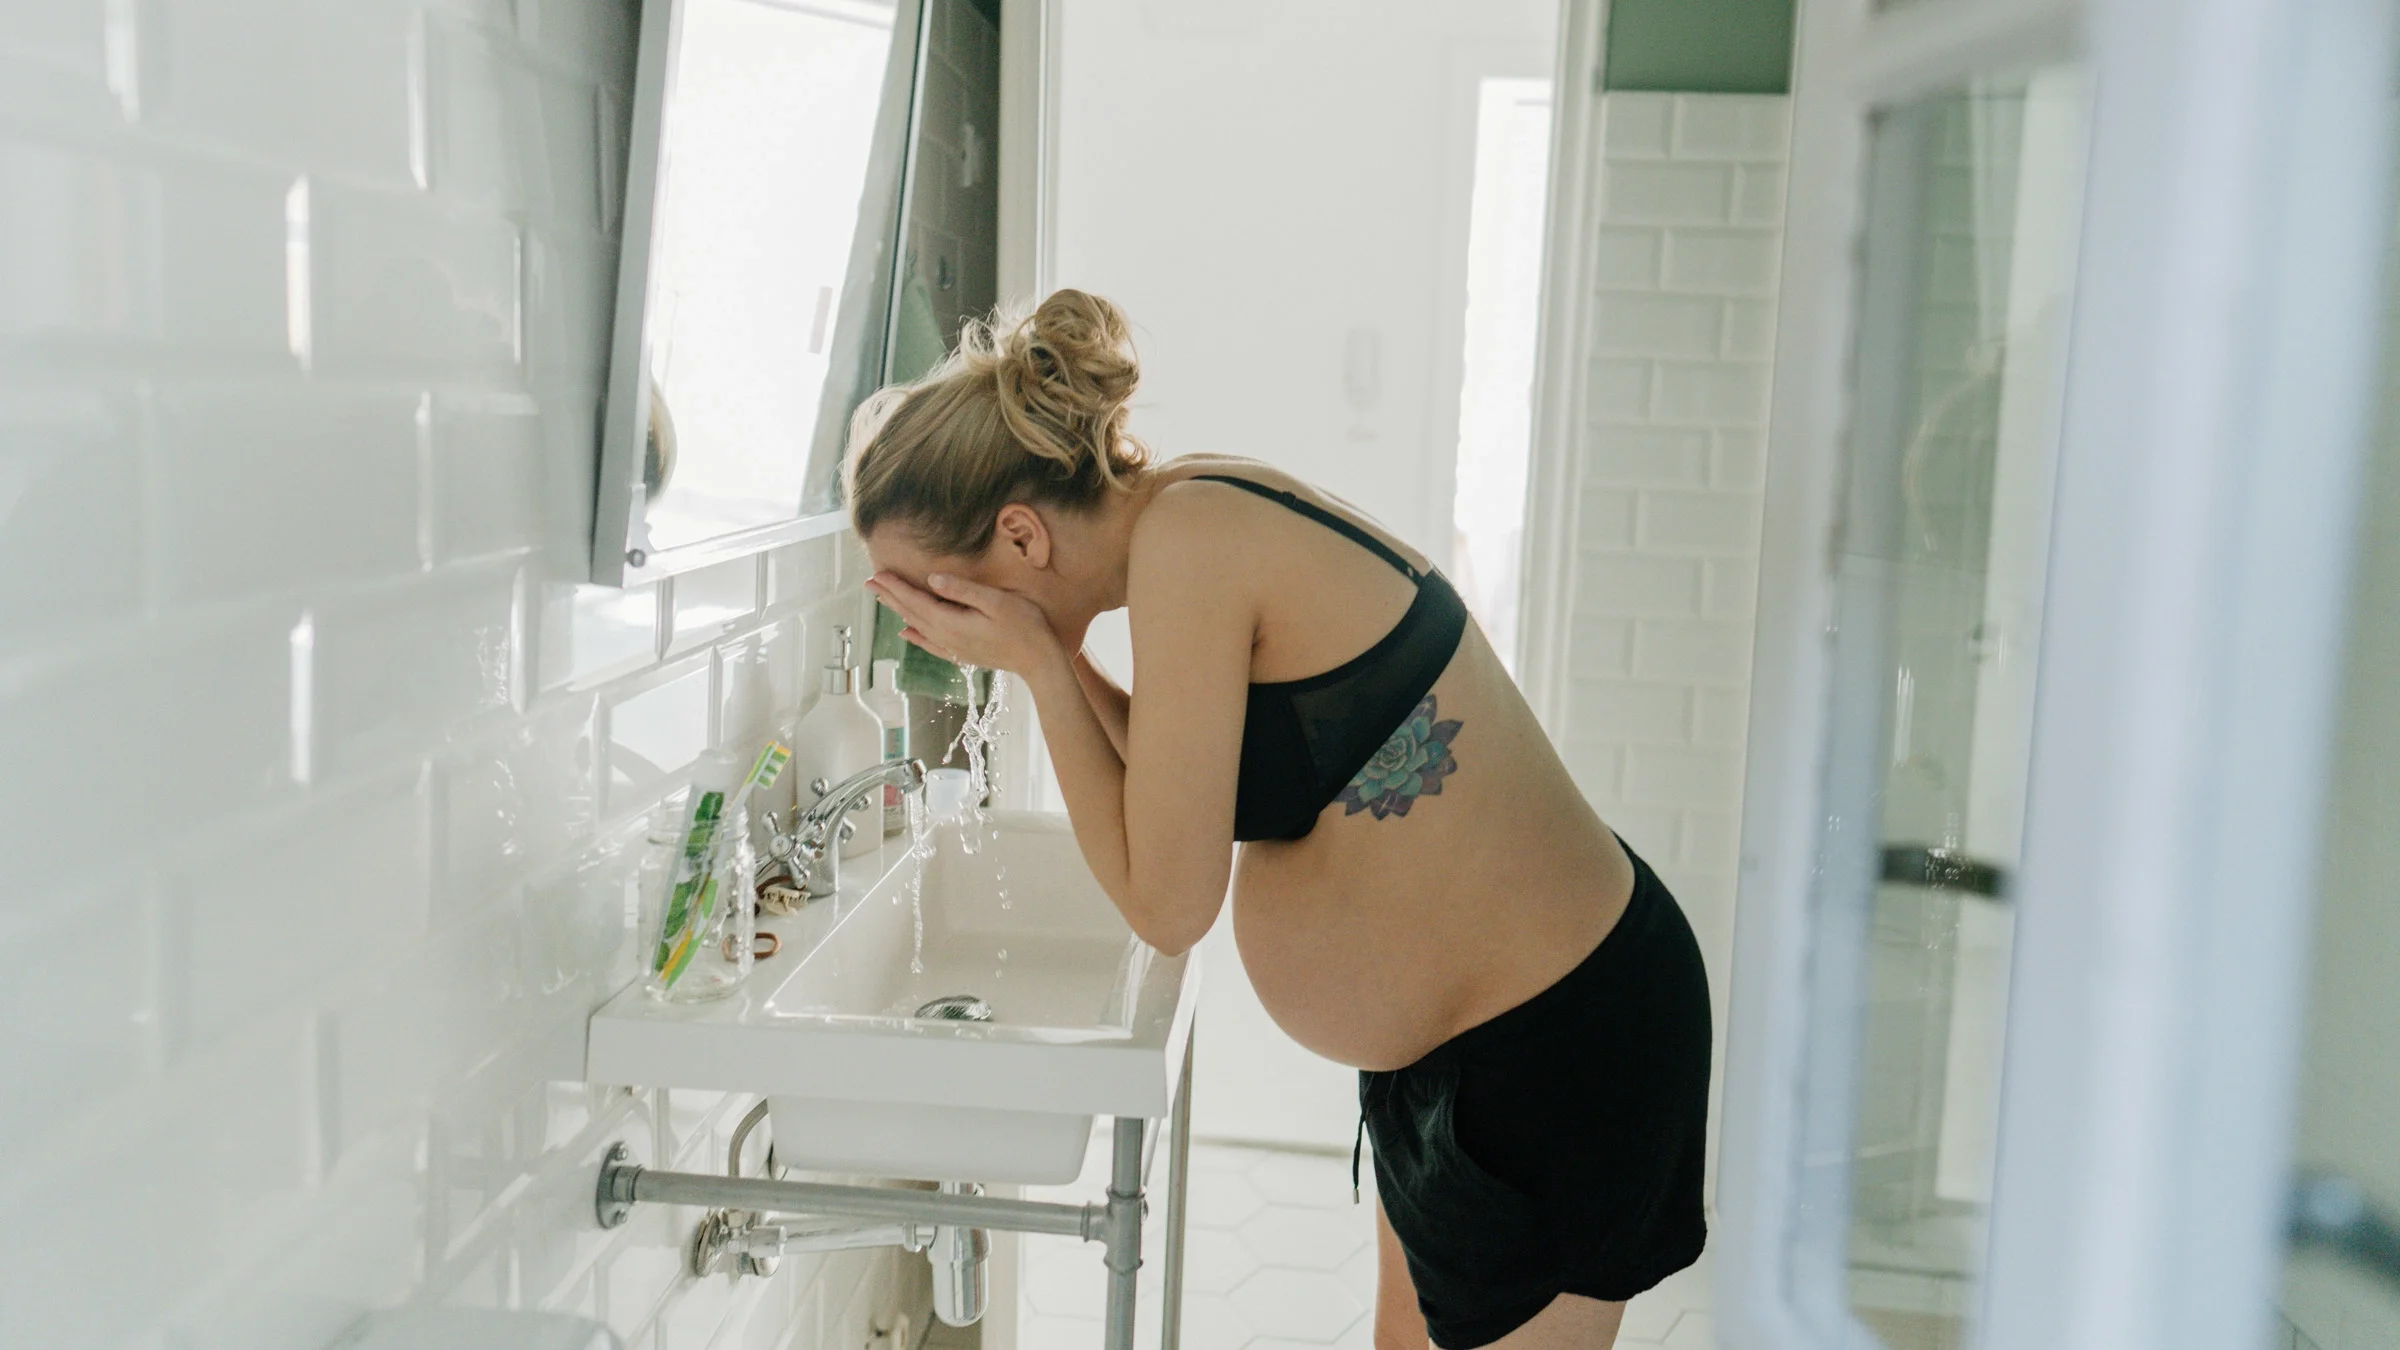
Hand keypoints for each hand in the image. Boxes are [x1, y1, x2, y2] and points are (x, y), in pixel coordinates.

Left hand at [866, 571, 1069, 679]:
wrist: (1039, 660)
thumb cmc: (1024, 625)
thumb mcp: (995, 601)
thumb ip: (962, 590)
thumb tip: (932, 579)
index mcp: (951, 621)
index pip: (916, 600)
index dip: (896, 586)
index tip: (878, 574)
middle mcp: (946, 637)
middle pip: (911, 613)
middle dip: (890, 596)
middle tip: (870, 583)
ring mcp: (953, 648)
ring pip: (917, 626)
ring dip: (899, 611)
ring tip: (883, 600)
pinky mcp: (962, 654)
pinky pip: (930, 643)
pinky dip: (915, 636)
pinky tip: (907, 632)